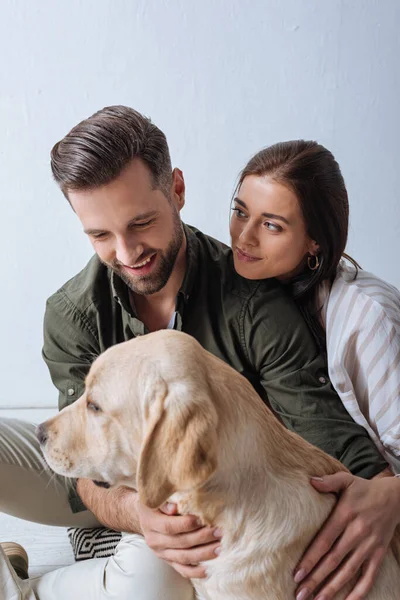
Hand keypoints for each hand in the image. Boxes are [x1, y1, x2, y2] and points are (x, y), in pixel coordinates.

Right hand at [137, 501, 221, 578]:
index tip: (203, 519)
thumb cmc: (154, 502)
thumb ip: (164, 501)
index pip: (170, 526)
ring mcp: (161, 553)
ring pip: (183, 558)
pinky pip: (182, 570)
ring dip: (203, 554)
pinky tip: (209, 569)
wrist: (144, 515)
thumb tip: (175, 507)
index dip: (187, 524)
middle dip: (202, 538)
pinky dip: (196, 572)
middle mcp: (155, 541)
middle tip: (219, 532)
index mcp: (150, 523)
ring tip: (219, 548)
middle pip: (180, 542)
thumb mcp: (155, 497)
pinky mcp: (168, 561)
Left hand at [294, 472, 399, 599]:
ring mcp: (369, 546)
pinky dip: (359, 592)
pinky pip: (369, 577)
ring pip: (349, 572)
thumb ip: (329, 481)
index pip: (325, 541)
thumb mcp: (346, 480)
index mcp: (345, 514)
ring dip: (332, 589)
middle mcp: (357, 533)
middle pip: (334, 560)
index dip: (311, 559)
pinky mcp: (379, 554)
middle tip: (300, 593)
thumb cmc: (363, 489)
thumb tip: (311, 481)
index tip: (297, 573)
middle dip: (316, 579)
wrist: (394, 498)